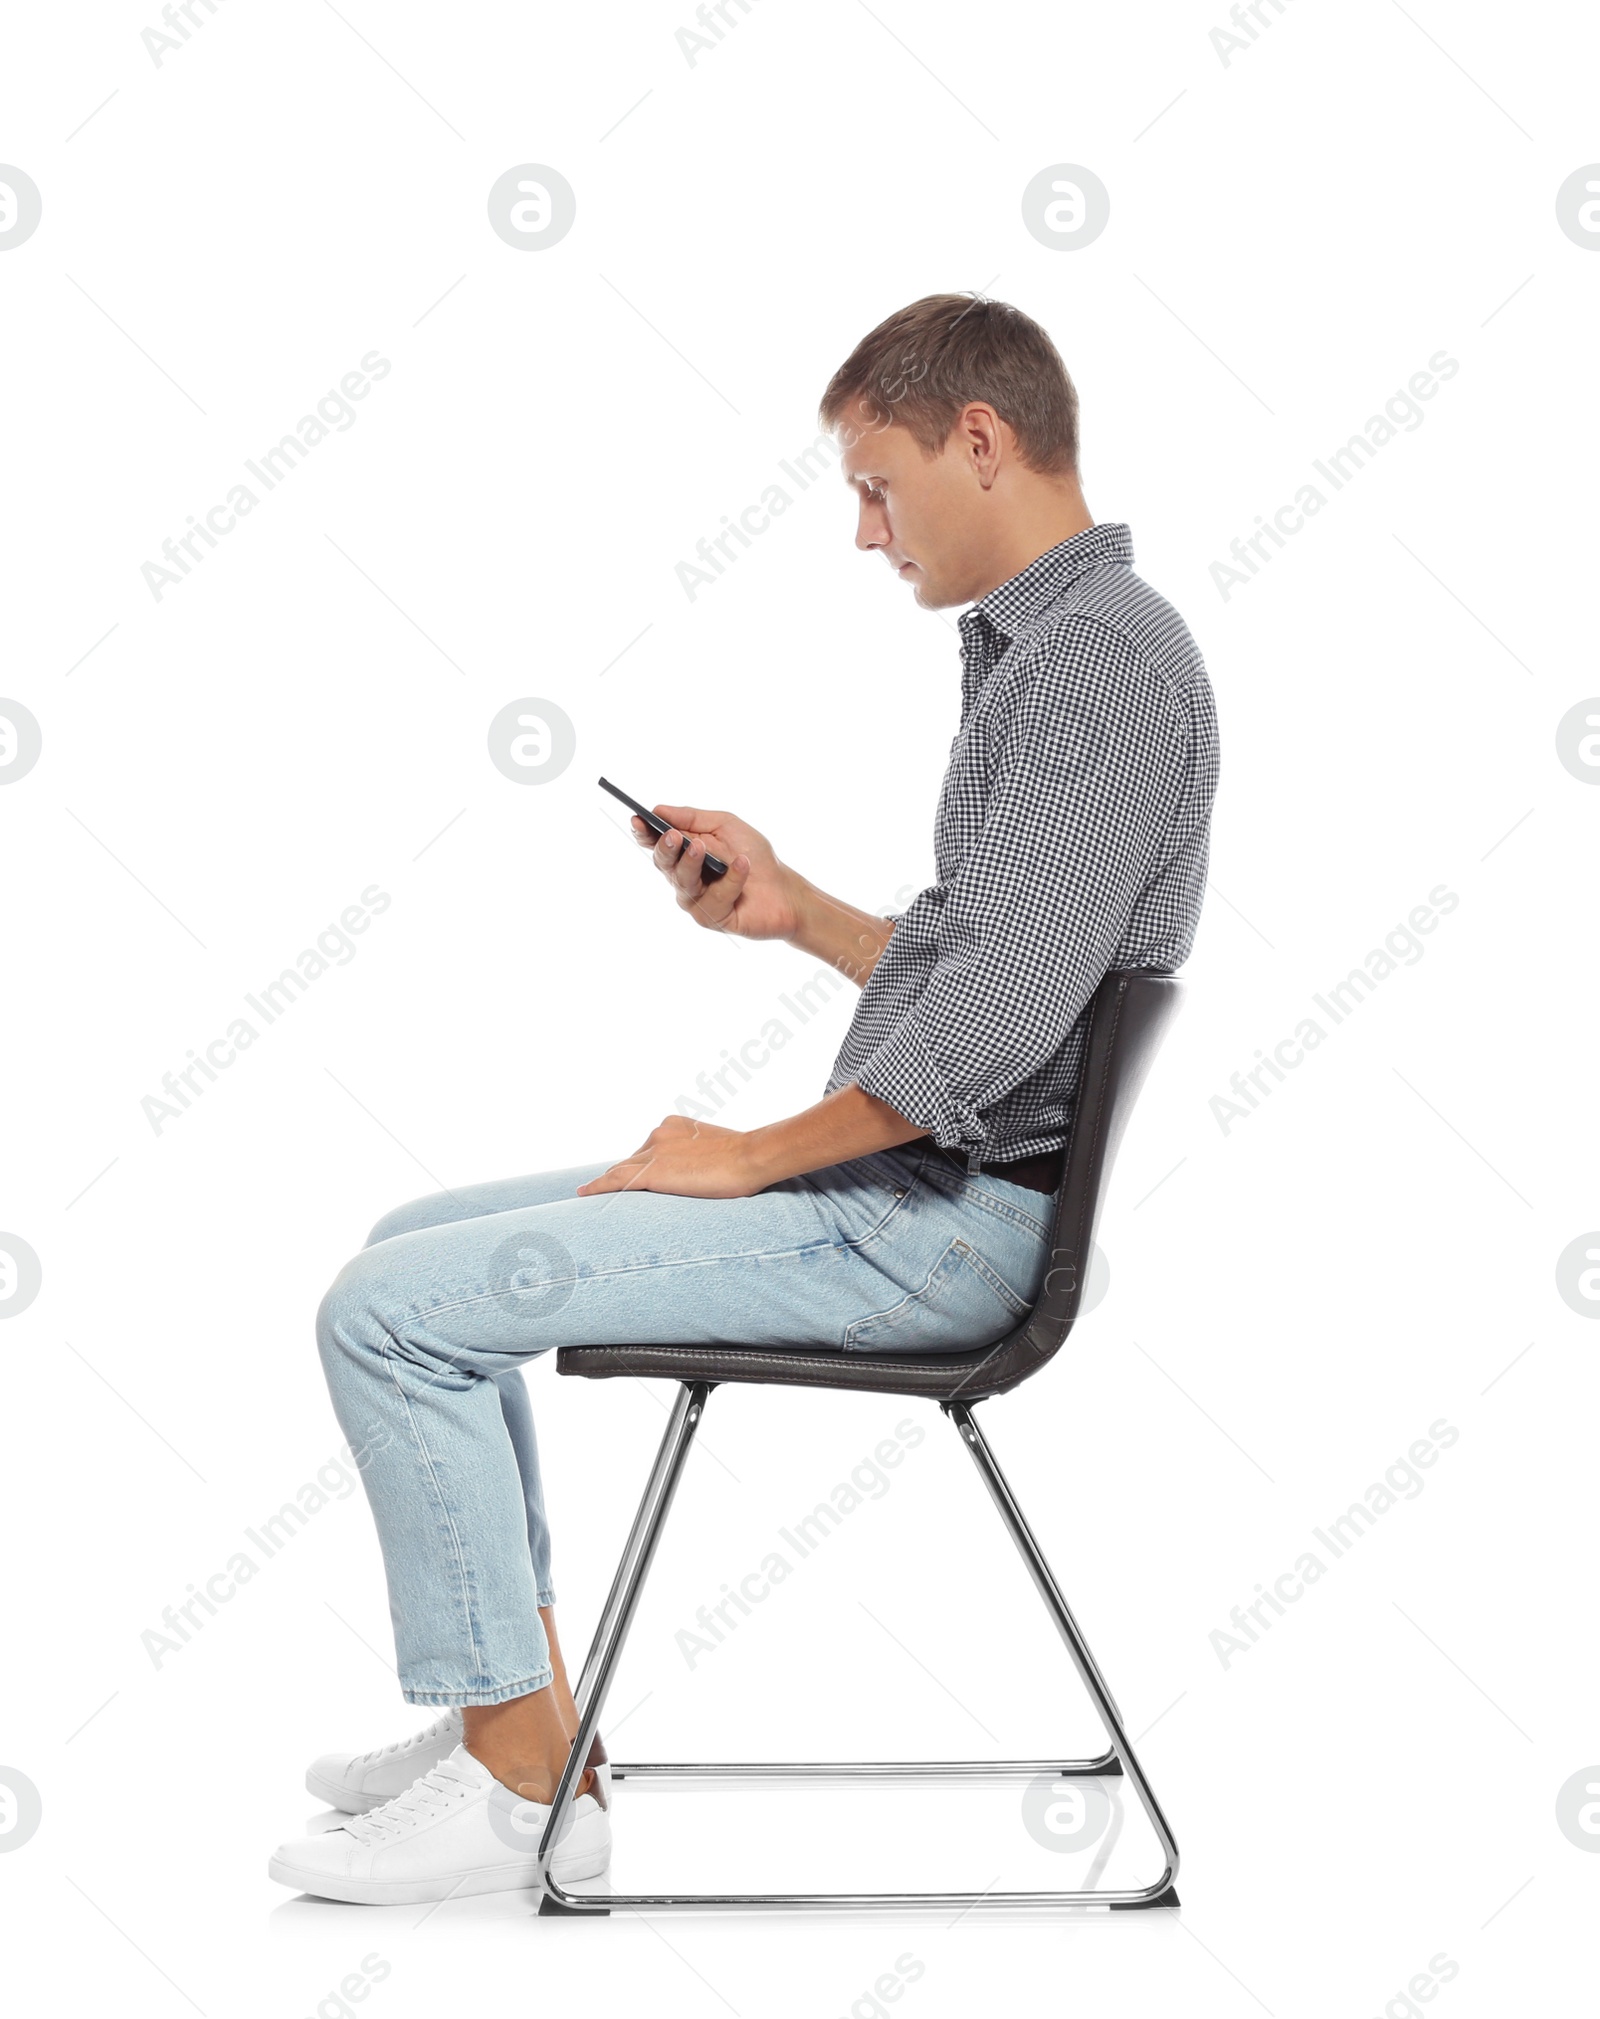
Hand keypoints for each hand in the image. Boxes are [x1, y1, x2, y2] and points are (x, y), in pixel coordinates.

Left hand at [574, 1115, 766, 1199]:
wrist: (751, 1157)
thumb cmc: (746, 1158)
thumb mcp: (719, 1151)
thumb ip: (702, 1158)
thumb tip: (705, 1172)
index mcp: (674, 1125)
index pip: (648, 1149)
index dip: (639, 1165)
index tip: (634, 1176)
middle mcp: (658, 1133)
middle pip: (630, 1159)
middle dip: (620, 1175)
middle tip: (605, 1189)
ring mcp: (653, 1152)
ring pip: (619, 1170)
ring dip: (604, 1182)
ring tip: (587, 1192)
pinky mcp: (651, 1172)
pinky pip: (615, 1182)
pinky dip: (597, 1188)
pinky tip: (584, 1193)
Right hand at [632, 803, 804, 943]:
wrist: (784, 889)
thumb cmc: (754, 855)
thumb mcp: (725, 826)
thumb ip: (692, 818)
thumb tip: (659, 810)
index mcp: (684, 854)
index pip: (656, 845)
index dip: (644, 834)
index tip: (638, 820)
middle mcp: (685, 879)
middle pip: (664, 865)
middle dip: (665, 849)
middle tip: (672, 835)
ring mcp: (697, 901)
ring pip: (684, 884)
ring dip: (691, 864)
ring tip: (701, 847)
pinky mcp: (714, 919)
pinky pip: (714, 899)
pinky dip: (731, 880)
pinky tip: (742, 864)